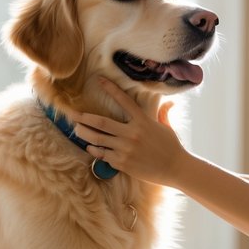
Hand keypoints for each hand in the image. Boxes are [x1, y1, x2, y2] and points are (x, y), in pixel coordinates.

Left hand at [72, 78, 187, 185]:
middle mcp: (131, 133)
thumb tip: (171, 103)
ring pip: (98, 139)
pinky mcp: (123, 162)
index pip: (123, 100)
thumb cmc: (172, 147)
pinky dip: (94, 151)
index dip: (110, 88)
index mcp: (142, 121)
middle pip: (101, 122)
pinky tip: (90, 148)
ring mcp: (125, 148)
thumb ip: (164, 113)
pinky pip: (103, 155)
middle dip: (84, 117)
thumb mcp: (167, 127)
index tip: (98, 80)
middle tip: (72, 114)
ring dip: (85, 134)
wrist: (175, 168)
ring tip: (77, 130)